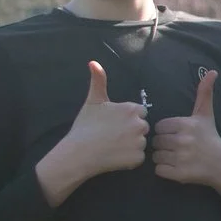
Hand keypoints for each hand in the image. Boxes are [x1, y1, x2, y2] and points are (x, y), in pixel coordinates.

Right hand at [36, 62, 150, 205]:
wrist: (78, 152)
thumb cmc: (85, 126)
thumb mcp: (93, 101)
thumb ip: (98, 80)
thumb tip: (93, 62)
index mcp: (132, 109)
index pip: (139, 112)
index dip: (127, 118)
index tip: (114, 123)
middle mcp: (139, 124)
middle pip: (142, 127)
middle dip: (131, 130)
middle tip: (112, 135)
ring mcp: (139, 142)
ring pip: (140, 142)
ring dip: (130, 145)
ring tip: (112, 146)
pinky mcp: (138, 158)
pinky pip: (138, 157)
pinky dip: (129, 159)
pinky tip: (115, 156)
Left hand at [153, 70, 220, 203]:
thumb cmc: (211, 138)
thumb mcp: (206, 115)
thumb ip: (204, 93)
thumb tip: (212, 71)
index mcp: (186, 124)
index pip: (159, 127)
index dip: (167, 132)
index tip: (178, 135)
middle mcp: (184, 140)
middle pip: (156, 141)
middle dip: (164, 145)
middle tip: (177, 147)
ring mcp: (181, 158)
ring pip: (155, 156)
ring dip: (163, 158)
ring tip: (176, 157)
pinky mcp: (179, 174)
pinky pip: (159, 170)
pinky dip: (165, 170)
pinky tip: (176, 167)